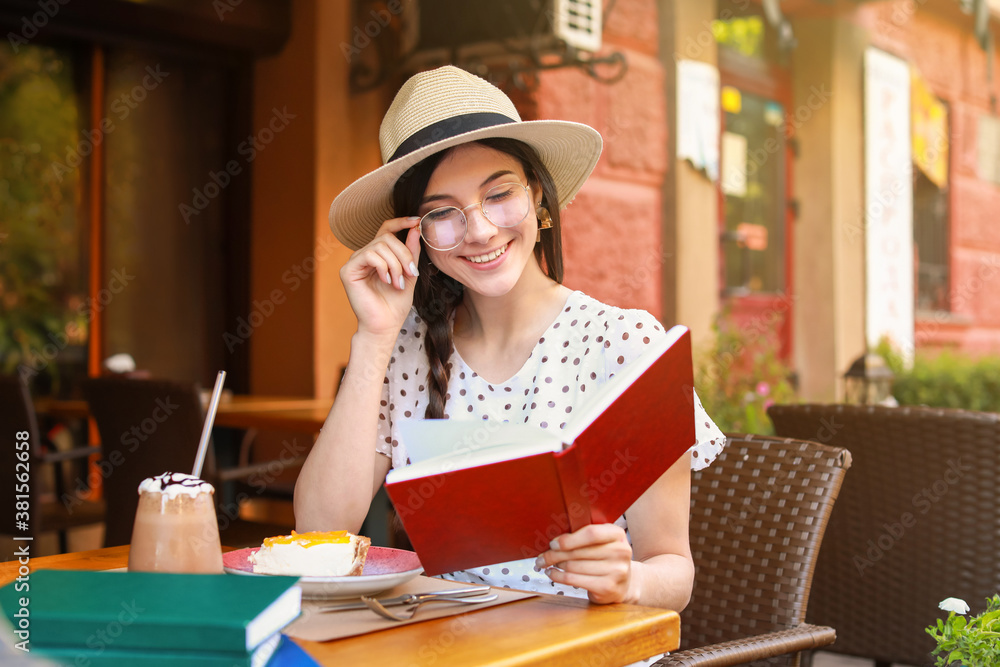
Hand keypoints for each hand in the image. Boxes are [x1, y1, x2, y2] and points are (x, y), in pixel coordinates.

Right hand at [340, 216, 421, 339]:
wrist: (385, 325)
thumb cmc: (395, 304)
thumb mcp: (409, 274)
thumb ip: (411, 252)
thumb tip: (415, 228)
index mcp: (379, 255)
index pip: (386, 229)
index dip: (400, 222)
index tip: (416, 221)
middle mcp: (365, 255)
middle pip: (387, 237)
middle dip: (404, 254)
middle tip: (411, 274)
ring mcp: (355, 262)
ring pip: (380, 246)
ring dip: (395, 265)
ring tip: (398, 283)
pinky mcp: (348, 270)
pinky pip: (369, 254)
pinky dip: (383, 266)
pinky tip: (386, 280)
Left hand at [536, 524, 635, 604]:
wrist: (624, 583)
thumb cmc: (606, 558)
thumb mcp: (602, 541)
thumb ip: (584, 536)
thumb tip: (554, 539)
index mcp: (617, 534)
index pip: (591, 533)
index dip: (569, 539)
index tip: (553, 543)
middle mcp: (620, 552)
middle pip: (578, 552)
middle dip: (555, 554)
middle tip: (543, 555)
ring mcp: (616, 571)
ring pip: (573, 566)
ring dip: (556, 565)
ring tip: (548, 563)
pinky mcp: (607, 587)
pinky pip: (574, 580)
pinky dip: (558, 577)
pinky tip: (552, 574)